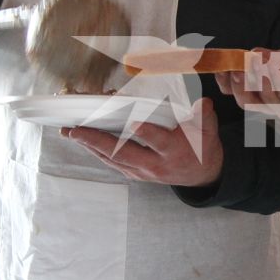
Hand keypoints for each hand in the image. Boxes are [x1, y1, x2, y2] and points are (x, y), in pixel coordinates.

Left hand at [62, 98, 223, 187]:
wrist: (202, 175)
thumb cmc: (203, 148)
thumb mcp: (209, 130)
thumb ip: (204, 116)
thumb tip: (203, 103)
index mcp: (173, 151)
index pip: (158, 140)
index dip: (146, 132)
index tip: (134, 122)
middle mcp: (154, 164)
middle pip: (123, 153)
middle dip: (97, 141)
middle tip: (76, 130)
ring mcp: (142, 171)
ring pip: (112, 159)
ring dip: (89, 146)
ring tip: (69, 133)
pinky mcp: (135, 172)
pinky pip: (112, 162)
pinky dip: (96, 151)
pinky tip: (82, 141)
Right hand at [216, 47, 279, 122]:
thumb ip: (273, 56)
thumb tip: (252, 54)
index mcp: (264, 89)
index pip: (240, 90)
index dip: (227, 83)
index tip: (221, 69)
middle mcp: (272, 103)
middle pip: (247, 102)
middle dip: (239, 86)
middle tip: (236, 70)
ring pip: (265, 103)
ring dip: (260, 83)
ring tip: (258, 65)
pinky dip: (279, 85)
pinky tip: (275, 71)